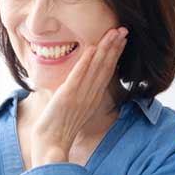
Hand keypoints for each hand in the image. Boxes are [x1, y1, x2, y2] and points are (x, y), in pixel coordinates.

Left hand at [30, 26, 127, 166]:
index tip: (121, 39)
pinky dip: (86, 62)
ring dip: (105, 49)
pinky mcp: (67, 97)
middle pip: (106, 67)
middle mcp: (90, 96)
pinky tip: (92, 48)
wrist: (50, 145)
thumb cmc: (58, 129)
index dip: (115, 54)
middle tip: (124, 29)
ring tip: (114, 32)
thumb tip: (78, 83)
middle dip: (115, 47)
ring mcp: (80, 96)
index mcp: (93, 98)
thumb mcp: (73, 109)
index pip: (107, 72)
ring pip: (96, 68)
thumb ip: (78, 95)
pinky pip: (78, 76)